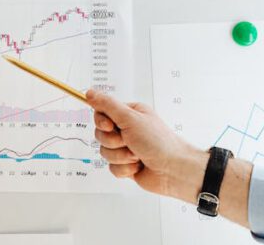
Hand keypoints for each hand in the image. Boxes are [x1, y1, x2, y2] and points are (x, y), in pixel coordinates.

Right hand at [85, 89, 206, 201]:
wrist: (173, 170)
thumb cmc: (158, 142)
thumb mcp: (130, 118)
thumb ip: (107, 105)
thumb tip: (89, 92)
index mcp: (129, 114)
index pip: (101, 113)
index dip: (102, 122)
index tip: (111, 126)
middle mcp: (127, 130)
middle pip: (100, 134)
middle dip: (114, 142)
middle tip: (129, 142)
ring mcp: (126, 148)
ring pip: (105, 152)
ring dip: (120, 156)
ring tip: (137, 155)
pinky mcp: (126, 165)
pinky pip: (112, 167)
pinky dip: (124, 169)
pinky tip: (137, 166)